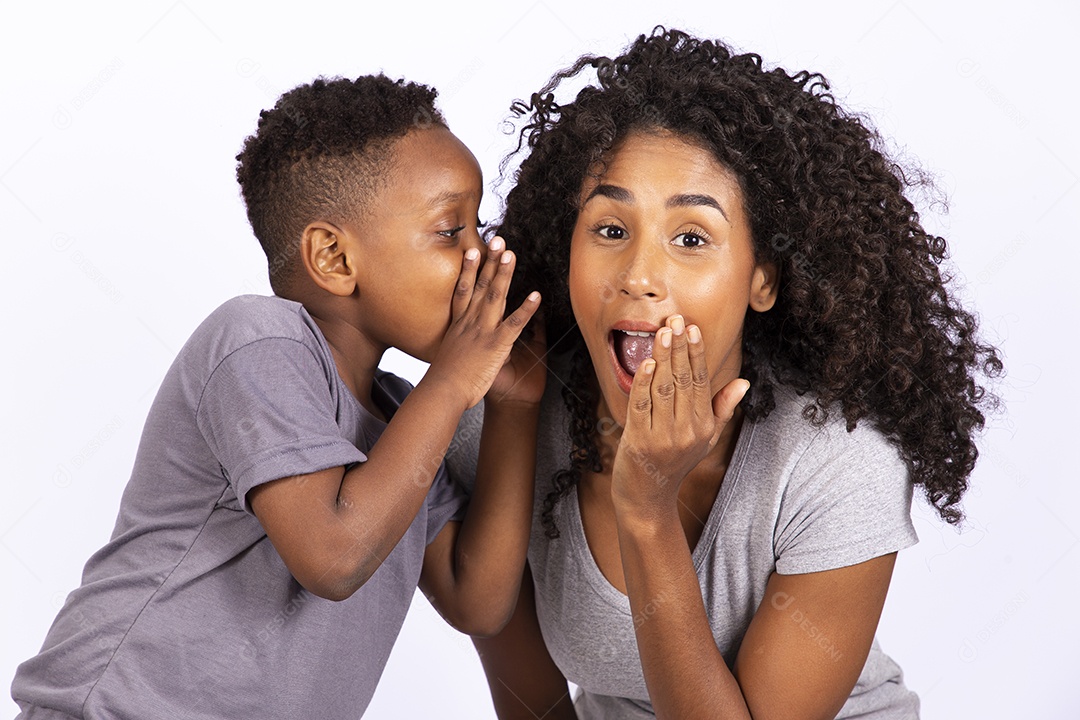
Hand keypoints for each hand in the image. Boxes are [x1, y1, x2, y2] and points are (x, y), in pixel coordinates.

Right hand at [425, 237, 540, 410]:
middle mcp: (470, 323)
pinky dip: (526, 309)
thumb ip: (457, 347)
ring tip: (512, 254)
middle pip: (480, 286)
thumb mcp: (448, 358)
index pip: (464, 291)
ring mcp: (483, 332)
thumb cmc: (444, 382)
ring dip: (504, 274)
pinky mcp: (496, 345)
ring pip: (495, 297)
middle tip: (497, 240)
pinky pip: (514, 324)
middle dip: (489, 262)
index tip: (472, 251)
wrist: (442, 393)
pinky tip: (536, 295)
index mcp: (458, 326)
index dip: (468, 270)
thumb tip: (461, 345)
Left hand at [610, 314, 747, 517]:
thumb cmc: (675, 462)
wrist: (648, 496)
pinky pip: (641, 405)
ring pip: (663, 388)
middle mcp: (687, 431)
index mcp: (704, 426)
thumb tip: (743, 383)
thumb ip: (722, 409)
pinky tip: (646, 362)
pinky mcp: (639, 441)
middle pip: (684, 380)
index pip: (702, 382)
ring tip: (662, 333)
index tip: (693, 329)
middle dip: (681, 347)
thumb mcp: (705, 438)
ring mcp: (663, 436)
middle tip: (676, 320)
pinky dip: (643, 381)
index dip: (698, 353)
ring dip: (663, 357)